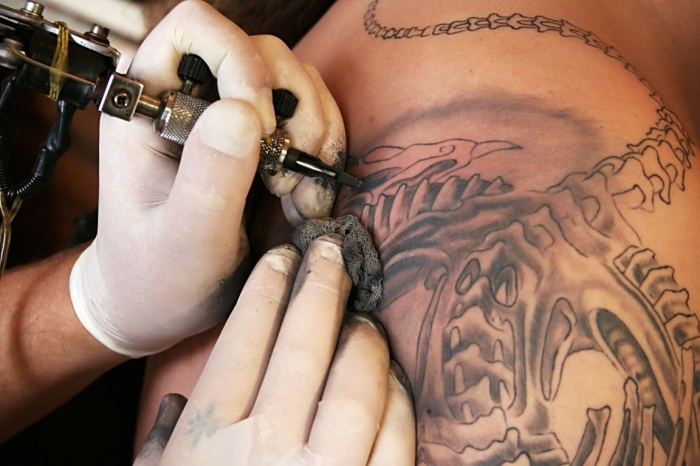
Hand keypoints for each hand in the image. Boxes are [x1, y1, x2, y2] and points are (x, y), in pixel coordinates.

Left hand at [69, 0, 345, 355]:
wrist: (163, 302)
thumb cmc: (156, 276)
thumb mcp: (182, 239)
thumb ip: (209, 178)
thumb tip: (245, 111)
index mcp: (149, 106)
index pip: (196, 30)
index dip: (239, 62)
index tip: (263, 128)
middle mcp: (191, 100)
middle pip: (263, 53)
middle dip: (294, 111)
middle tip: (287, 177)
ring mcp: (230, 119)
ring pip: (297, 83)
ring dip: (316, 136)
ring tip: (301, 197)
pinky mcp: (261, 143)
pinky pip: (311, 119)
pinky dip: (323, 154)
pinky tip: (307, 198)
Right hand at [133, 235, 414, 464]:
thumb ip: (161, 444)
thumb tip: (179, 400)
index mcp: (207, 440)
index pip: (244, 341)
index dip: (266, 291)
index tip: (281, 259)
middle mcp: (265, 450)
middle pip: (301, 347)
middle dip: (319, 289)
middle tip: (331, 251)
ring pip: (355, 386)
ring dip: (362, 341)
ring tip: (361, 314)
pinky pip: (393, 439)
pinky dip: (397, 401)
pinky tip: (393, 379)